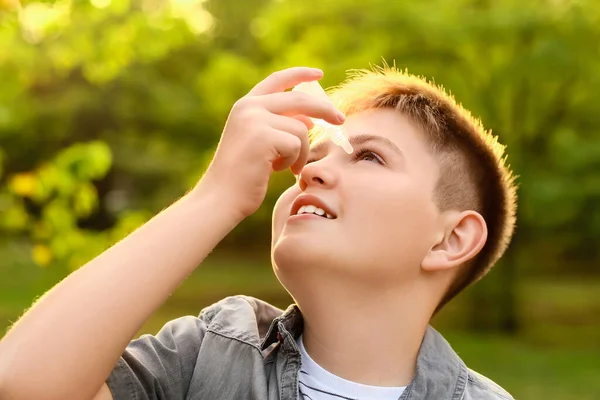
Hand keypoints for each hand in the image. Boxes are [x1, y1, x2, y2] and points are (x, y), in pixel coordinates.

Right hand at [196, 67, 345, 218]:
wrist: (221, 197)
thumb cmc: (242, 176)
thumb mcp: (262, 143)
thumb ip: (280, 126)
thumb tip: (310, 119)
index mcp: (245, 105)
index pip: (278, 80)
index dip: (300, 74)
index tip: (319, 74)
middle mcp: (249, 107)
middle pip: (299, 99)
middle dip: (324, 109)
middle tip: (341, 120)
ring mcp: (255, 120)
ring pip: (301, 128)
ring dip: (302, 151)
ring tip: (289, 167)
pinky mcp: (263, 137)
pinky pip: (297, 144)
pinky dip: (294, 160)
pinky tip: (276, 170)